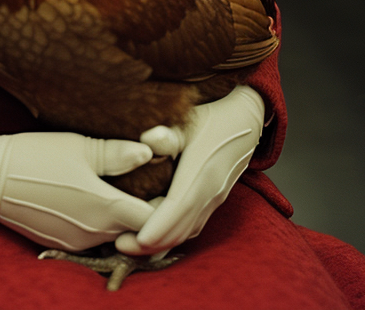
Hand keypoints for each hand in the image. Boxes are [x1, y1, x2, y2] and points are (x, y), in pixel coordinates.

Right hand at [0, 131, 155, 251]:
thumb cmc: (34, 156)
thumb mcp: (79, 146)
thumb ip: (117, 153)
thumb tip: (149, 152)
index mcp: (105, 208)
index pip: (154, 220)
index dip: (166, 205)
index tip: (167, 185)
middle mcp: (95, 233)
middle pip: (137, 231)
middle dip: (148, 213)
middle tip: (150, 185)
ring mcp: (77, 242)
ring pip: (116, 235)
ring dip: (123, 218)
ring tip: (122, 188)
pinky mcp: (62, 243)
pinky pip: (94, 237)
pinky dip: (102, 222)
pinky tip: (92, 198)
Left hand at [115, 85, 264, 256]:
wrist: (244, 121)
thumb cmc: (209, 118)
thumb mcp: (186, 120)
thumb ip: (167, 133)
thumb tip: (148, 139)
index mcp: (201, 172)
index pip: (177, 207)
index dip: (157, 226)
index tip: (135, 239)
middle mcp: (210, 192)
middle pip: (180, 228)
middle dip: (152, 243)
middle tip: (120, 247)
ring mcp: (214, 199)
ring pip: (188, 231)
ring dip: (162, 243)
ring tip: (132, 246)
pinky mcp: (214, 201)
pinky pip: (194, 226)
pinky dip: (174, 235)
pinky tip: (154, 237)